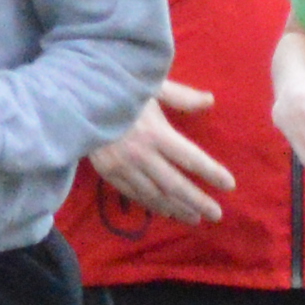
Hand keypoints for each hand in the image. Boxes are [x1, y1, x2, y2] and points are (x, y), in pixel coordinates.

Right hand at [83, 77, 235, 221]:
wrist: (75, 100)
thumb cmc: (118, 88)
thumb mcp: (152, 86)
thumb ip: (182, 96)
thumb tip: (210, 101)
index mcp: (156, 133)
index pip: (191, 158)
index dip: (211, 173)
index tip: (229, 185)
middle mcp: (141, 155)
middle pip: (175, 185)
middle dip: (198, 201)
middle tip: (217, 214)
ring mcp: (123, 168)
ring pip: (155, 195)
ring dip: (176, 209)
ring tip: (194, 218)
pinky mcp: (108, 174)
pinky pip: (134, 195)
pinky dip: (152, 205)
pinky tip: (166, 211)